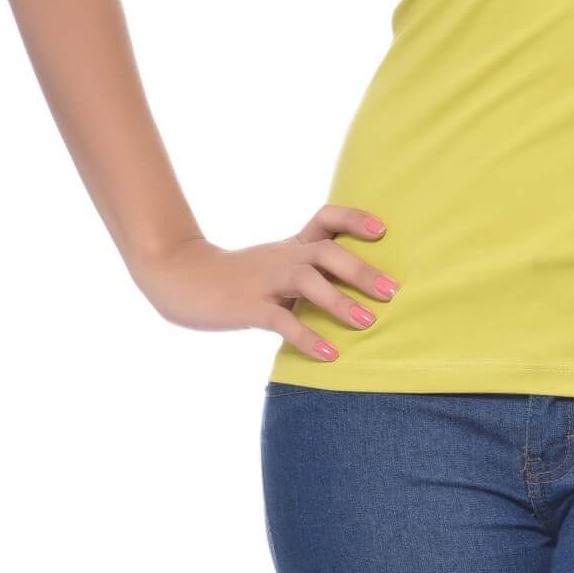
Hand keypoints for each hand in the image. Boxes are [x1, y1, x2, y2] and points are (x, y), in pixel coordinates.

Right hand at [129, 202, 399, 360]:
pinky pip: (282, 320)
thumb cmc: (237, 278)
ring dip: (339, 301)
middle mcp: (283, 257)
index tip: (383, 230)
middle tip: (392, 291)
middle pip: (326, 251)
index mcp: (292, 245)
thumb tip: (357, 294)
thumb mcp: (275, 265)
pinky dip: (308, 336)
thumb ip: (308, 273)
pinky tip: (329, 354)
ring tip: (368, 323)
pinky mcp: (248, 306)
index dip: (355, 219)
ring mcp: (265, 280)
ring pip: (307, 281)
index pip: (327, 218)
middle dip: (361, 270)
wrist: (181, 278)